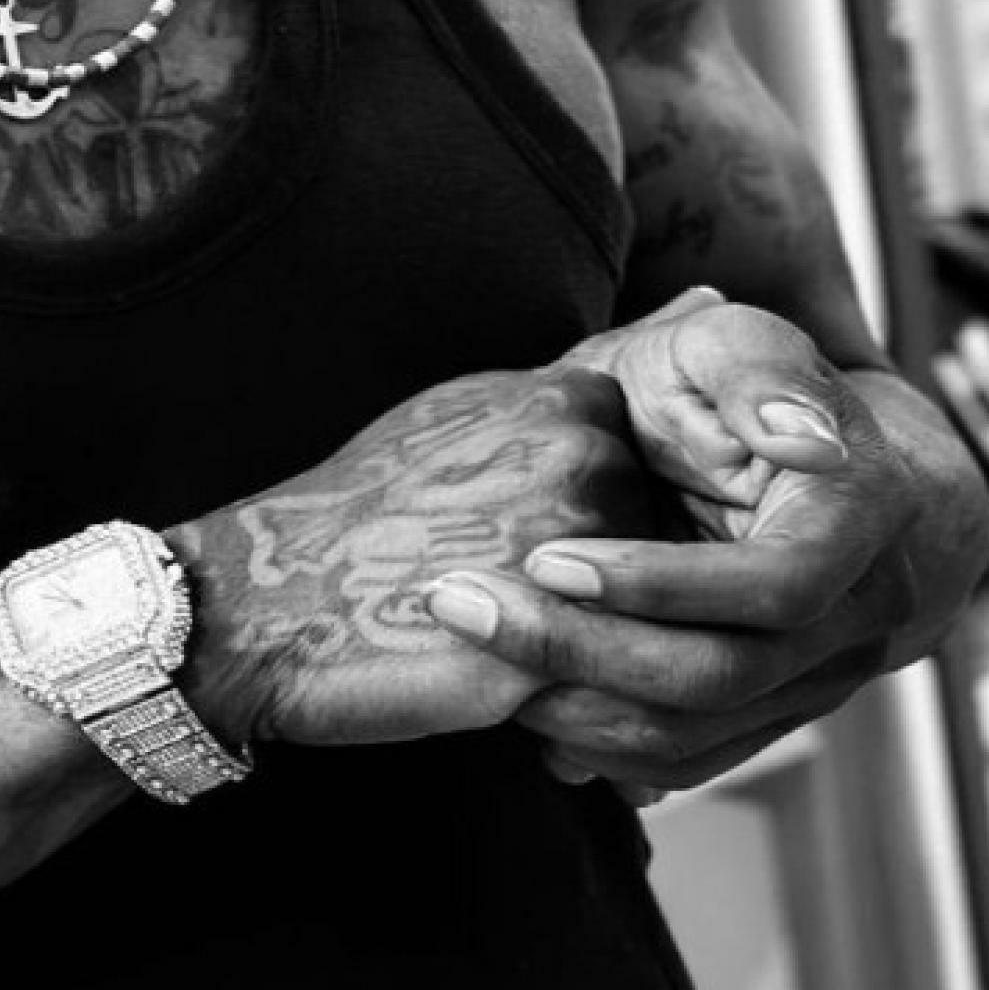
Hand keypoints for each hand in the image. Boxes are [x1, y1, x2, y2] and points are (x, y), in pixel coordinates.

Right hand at [176, 366, 679, 751]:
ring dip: (585, 634)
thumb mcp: (475, 403)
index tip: (509, 524)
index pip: (650, 478)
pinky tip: (494, 667)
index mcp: (571, 403)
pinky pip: (605, 684)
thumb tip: (714, 302)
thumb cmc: (373, 502)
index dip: (586, 521)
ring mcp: (575, 557)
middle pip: (651, 549)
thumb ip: (593, 373)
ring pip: (636, 620)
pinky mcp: (555, 648)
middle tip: (488, 576)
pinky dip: (568, 687)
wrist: (274, 592)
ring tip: (488, 619)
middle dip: (592, 581)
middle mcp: (586, 466)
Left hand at [417, 305, 975, 798]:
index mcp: (859, 521)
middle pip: (722, 676)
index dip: (661, 584)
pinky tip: (522, 703)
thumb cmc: (737, 384)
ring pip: (696, 734)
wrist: (786, 460)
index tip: (544, 557)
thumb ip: (760, 371)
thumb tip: (805, 439)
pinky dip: (599, 743)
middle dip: (582, 650)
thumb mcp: (735, 342)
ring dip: (576, 707)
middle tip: (462, 605)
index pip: (776, 586)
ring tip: (473, 655)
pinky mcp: (766, 716)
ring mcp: (816, 681)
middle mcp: (856, 620)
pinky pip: (686, 759)